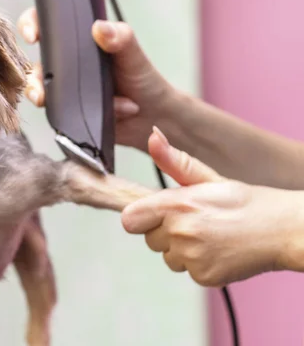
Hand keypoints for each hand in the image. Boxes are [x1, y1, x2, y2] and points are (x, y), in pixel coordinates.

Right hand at [17, 7, 175, 151]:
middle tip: (40, 91)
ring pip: (41, 94)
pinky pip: (61, 116)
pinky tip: (111, 111)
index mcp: (78, 42)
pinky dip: (82, 116)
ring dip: (49, 101)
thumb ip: (120, 38)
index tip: (33, 35)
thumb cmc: (141, 77)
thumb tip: (99, 28)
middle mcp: (65, 65)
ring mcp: (64, 91)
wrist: (151, 115)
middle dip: (33, 80)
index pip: (47, 26)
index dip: (31, 25)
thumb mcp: (133, 54)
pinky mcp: (67, 114)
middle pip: (36, 66)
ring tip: (61, 105)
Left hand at [121, 127, 303, 286]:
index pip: (129, 219)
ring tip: (210, 236)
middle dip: (165, 233)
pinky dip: (200, 265)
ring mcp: (191, 257)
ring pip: (168, 257)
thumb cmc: (244, 202)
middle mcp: (180, 232)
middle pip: (149, 240)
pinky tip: (218, 251)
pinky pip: (188, 272)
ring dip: (182, 251)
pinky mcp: (203, 276)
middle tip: (195, 222)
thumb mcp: (207, 177)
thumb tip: (152, 138)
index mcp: (176, 204)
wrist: (283, 229)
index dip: (141, 217)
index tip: (156, 215)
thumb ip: (174, 161)